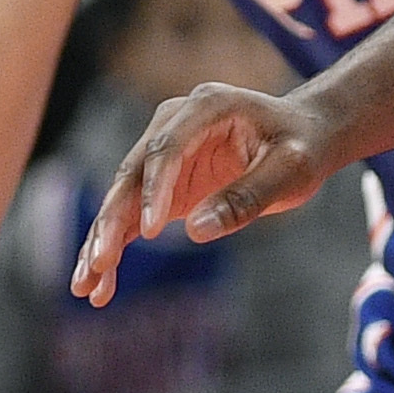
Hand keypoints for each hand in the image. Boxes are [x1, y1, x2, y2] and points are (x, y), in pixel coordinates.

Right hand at [71, 83, 331, 305]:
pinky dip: (115, 247)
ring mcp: (163, 152)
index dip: (153, 189)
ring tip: (86, 286)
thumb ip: (247, 196)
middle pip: (132, 174)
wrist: (307, 136)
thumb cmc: (303, 147)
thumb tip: (194, 231)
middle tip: (98, 264)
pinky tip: (100, 284)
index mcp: (207, 106)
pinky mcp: (162, 181)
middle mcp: (174, 123)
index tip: (147, 232)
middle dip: (111, 222)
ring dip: (102, 241)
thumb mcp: (291, 169)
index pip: (167, 148)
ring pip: (121, 198)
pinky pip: (130, 216)